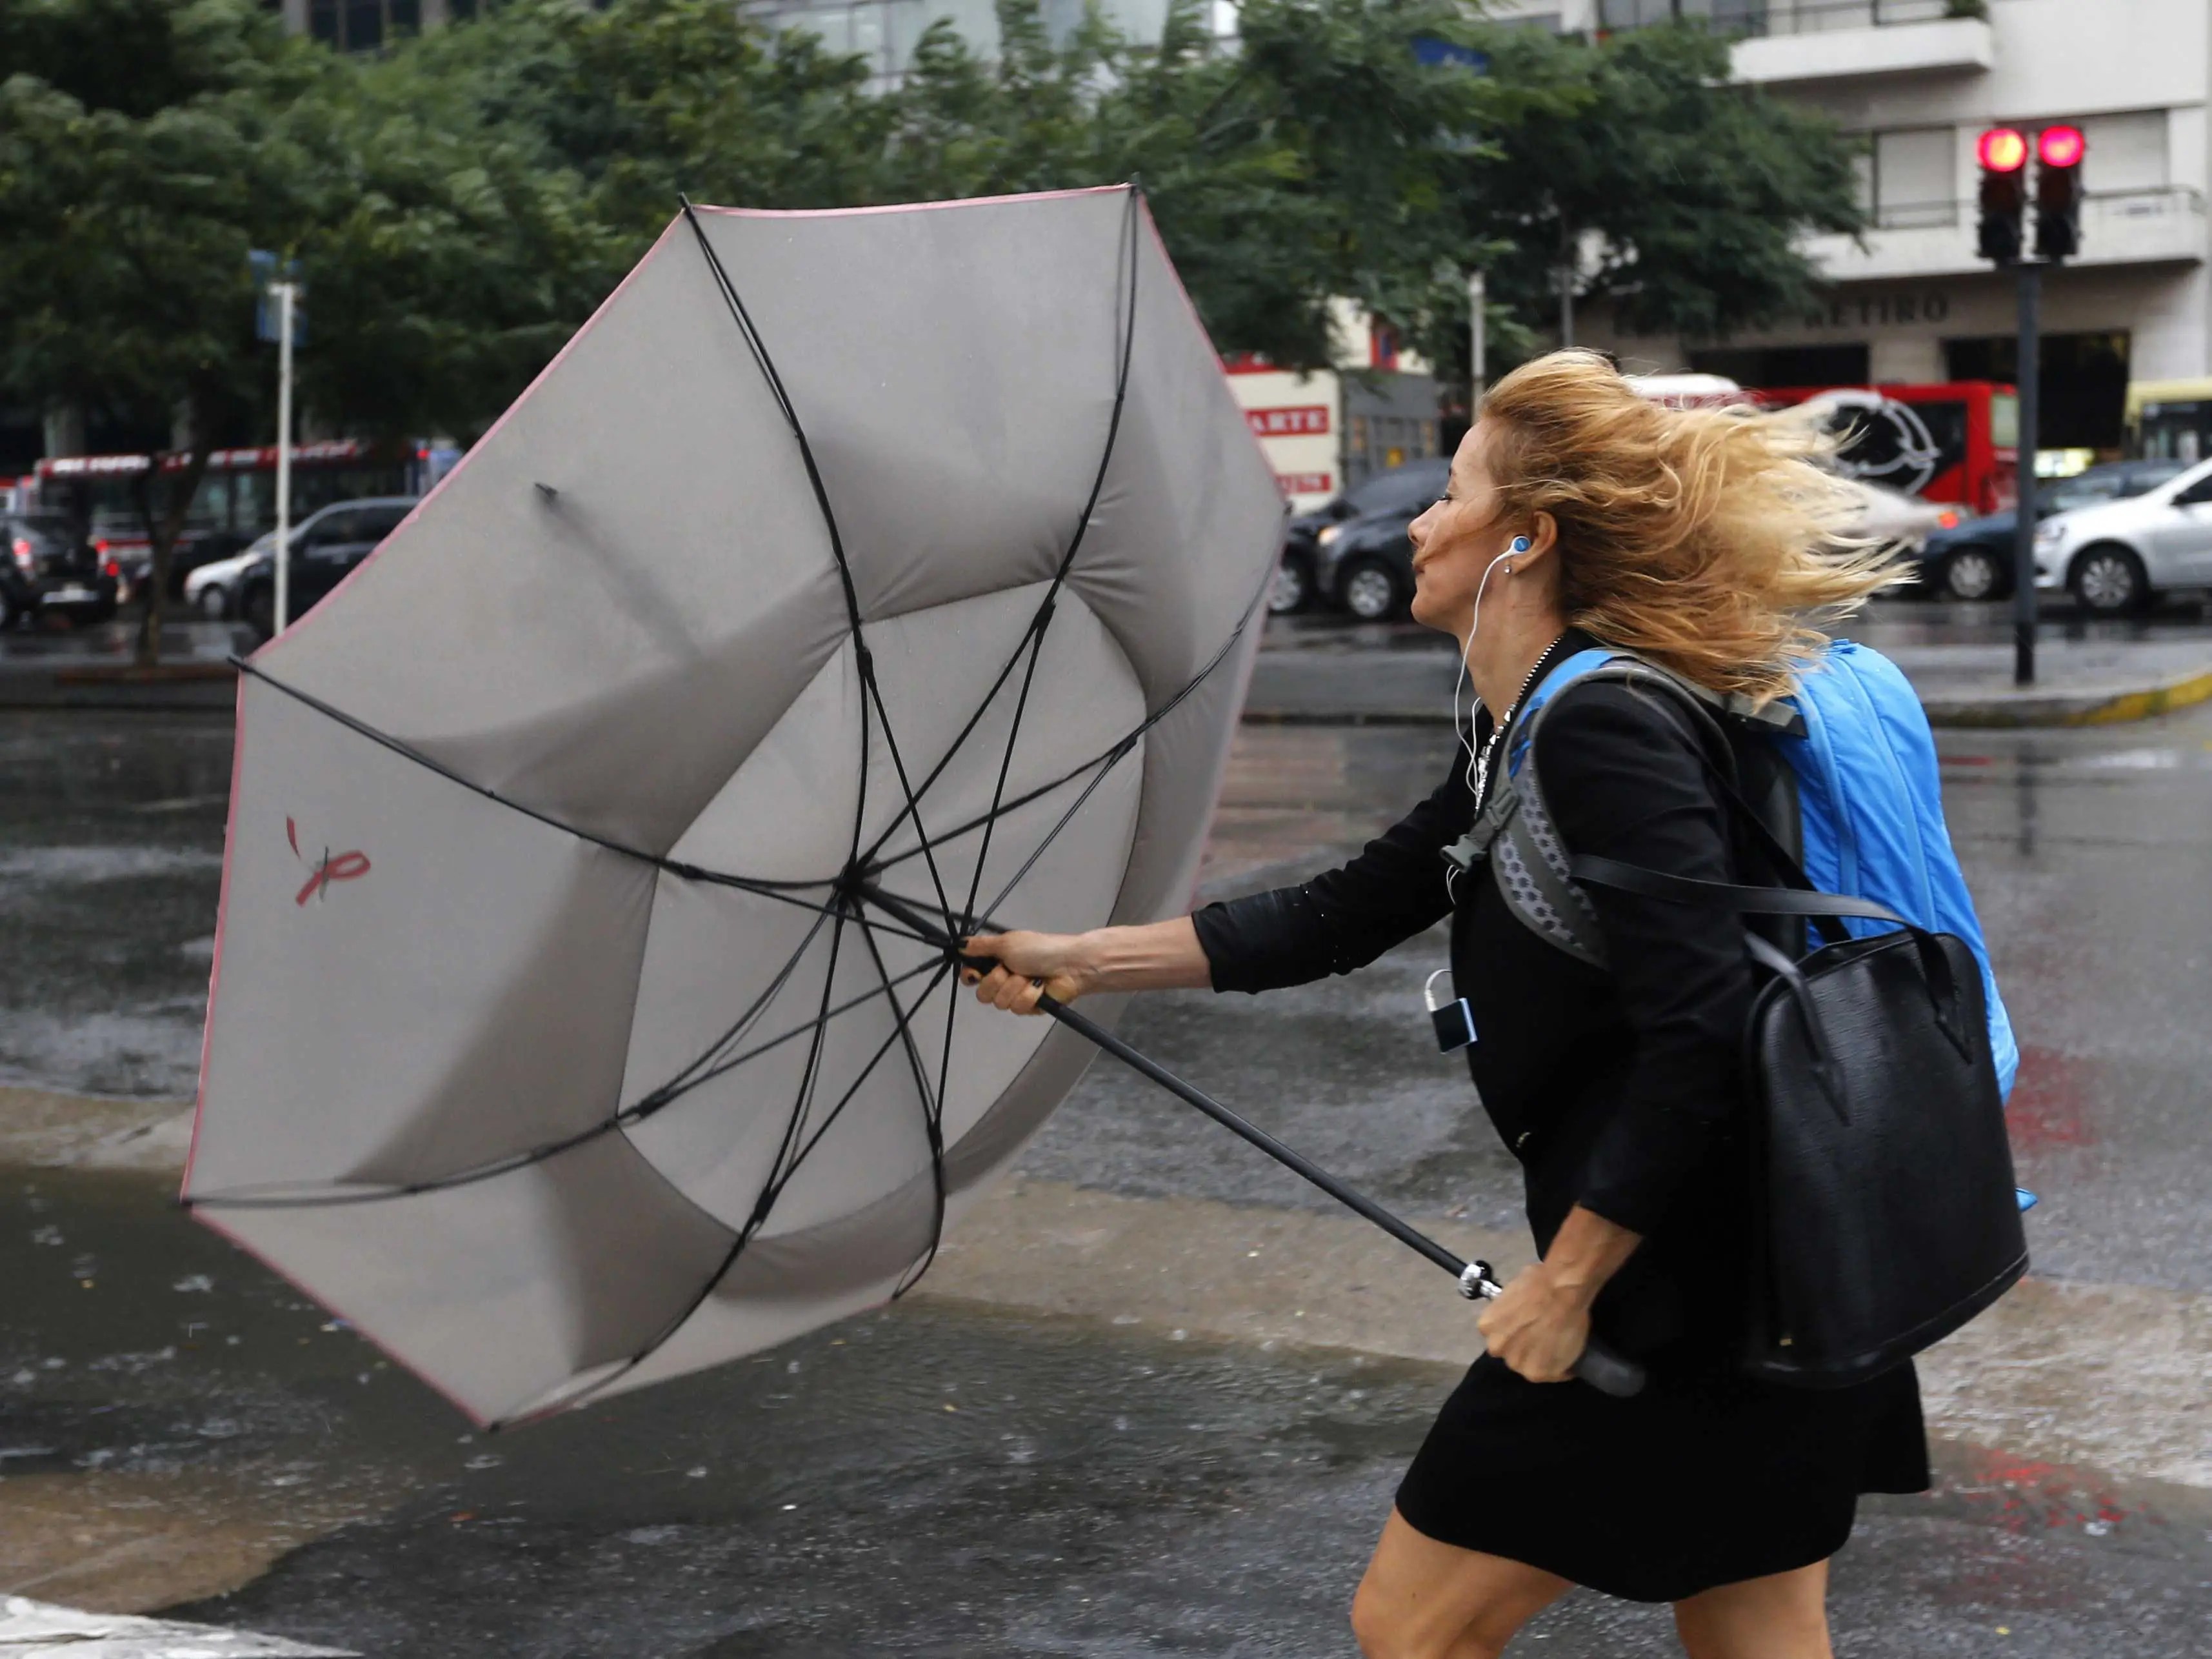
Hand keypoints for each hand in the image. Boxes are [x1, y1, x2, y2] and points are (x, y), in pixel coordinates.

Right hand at [960, 930, 1092, 1014]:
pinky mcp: (1029, 1007)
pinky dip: (1029, 995)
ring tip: (1030, 977)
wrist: (1069, 965)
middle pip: (983, 993)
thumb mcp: (1007, 942)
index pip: (971, 975)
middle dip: (997, 981)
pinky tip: (1040, 988)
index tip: (974, 974)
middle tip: (1010, 970)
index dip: (970, 976)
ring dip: (1016, 987)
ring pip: (1001, 1002)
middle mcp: (1003, 978)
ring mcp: (1015, 994)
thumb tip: (959, 944)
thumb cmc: (1039, 949)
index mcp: (996, 960)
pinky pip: (1018, 1008)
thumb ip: (981, 946)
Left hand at [1475, 1263, 1592, 1384]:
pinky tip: (1570, 1360)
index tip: (1528, 1331)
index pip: (1500, 1336)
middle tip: (1544, 1339)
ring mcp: (1517, 1363)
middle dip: (1526, 1348)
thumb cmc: (1539, 1282)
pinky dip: (1563, 1369)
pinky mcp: (1539, 1373)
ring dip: (1543, 1360)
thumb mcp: (1513, 1292)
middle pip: (1512, 1353)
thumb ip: (1511, 1310)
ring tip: (1559, 1349)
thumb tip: (1521, 1310)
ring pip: (1531, 1366)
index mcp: (1487, 1326)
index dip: (1515, 1334)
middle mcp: (1497, 1347)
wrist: (1560, 1291)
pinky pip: (1554, 1375)